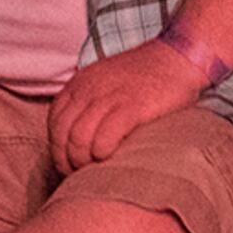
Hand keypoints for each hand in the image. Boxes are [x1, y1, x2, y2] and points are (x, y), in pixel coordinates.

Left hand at [49, 38, 208, 170]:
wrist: (178, 56)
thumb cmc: (145, 77)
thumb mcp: (106, 83)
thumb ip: (89, 104)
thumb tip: (76, 141)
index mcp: (80, 83)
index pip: (54, 123)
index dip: (58, 150)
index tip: (69, 166)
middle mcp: (90, 88)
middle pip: (63, 134)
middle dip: (67, 161)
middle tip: (80, 175)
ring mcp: (110, 96)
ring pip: (79, 138)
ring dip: (83, 161)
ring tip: (95, 171)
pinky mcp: (133, 106)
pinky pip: (105, 136)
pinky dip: (101, 152)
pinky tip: (109, 157)